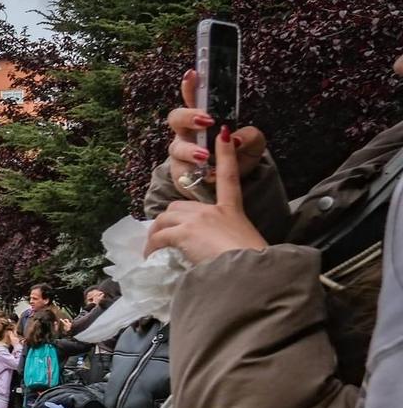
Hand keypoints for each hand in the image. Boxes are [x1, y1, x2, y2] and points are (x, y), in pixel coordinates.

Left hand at [146, 128, 267, 263]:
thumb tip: (218, 258)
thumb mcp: (247, 246)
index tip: (223, 133)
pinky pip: (158, 238)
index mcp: (233, 210)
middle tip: (164, 238)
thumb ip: (231, 241)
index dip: (225, 154)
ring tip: (156, 251)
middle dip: (169, 220)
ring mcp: (197, 220)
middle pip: (180, 206)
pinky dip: (152, 248)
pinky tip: (152, 258)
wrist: (250, 274)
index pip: (229, 176)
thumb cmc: (254, 265)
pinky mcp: (184, 233)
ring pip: (165, 220)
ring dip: (157, 234)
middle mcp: (214, 210)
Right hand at [164, 69, 266, 197]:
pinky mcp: (180, 174)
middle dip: (188, 117)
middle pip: (176, 118)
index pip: (193, 97)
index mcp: (203, 118)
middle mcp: (187, 133)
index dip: (190, 85)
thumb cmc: (238, 155)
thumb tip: (234, 138)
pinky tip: (208, 175)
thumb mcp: (253, 142)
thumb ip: (250, 136)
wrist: (232, 184)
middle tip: (205, 120)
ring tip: (204, 155)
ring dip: (190, 150)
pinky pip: (181, 172)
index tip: (193, 74)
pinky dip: (194, 173)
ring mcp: (181, 154)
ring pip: (176, 148)